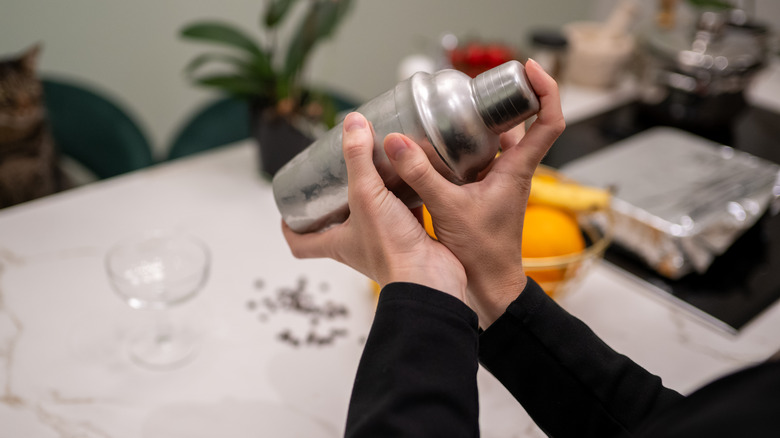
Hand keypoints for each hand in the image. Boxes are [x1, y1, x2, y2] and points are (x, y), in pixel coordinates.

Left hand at [282, 112, 467, 301]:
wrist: (430, 278)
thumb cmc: (392, 249)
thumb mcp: (365, 195)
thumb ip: (358, 159)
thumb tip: (352, 123)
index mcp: (337, 243)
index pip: (301, 244)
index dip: (289, 228)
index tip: (286, 212)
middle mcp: (358, 245)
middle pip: (336, 224)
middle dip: (335, 201)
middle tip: (336, 176)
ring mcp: (385, 243)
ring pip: (372, 215)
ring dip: (374, 194)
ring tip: (377, 167)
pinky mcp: (411, 238)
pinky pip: (404, 212)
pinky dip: (406, 195)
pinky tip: (412, 175)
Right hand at [382, 59, 564, 326]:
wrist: (489, 287)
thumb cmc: (483, 254)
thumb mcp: (448, 208)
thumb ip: (421, 174)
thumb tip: (396, 142)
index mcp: (519, 170)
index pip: (550, 121)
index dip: (546, 90)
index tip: (528, 70)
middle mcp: (513, 171)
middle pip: (522, 122)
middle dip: (504, 99)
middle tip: (479, 84)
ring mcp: (499, 181)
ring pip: (498, 140)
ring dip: (482, 122)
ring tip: (455, 106)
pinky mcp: (484, 191)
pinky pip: (479, 159)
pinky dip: (464, 146)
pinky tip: (439, 144)